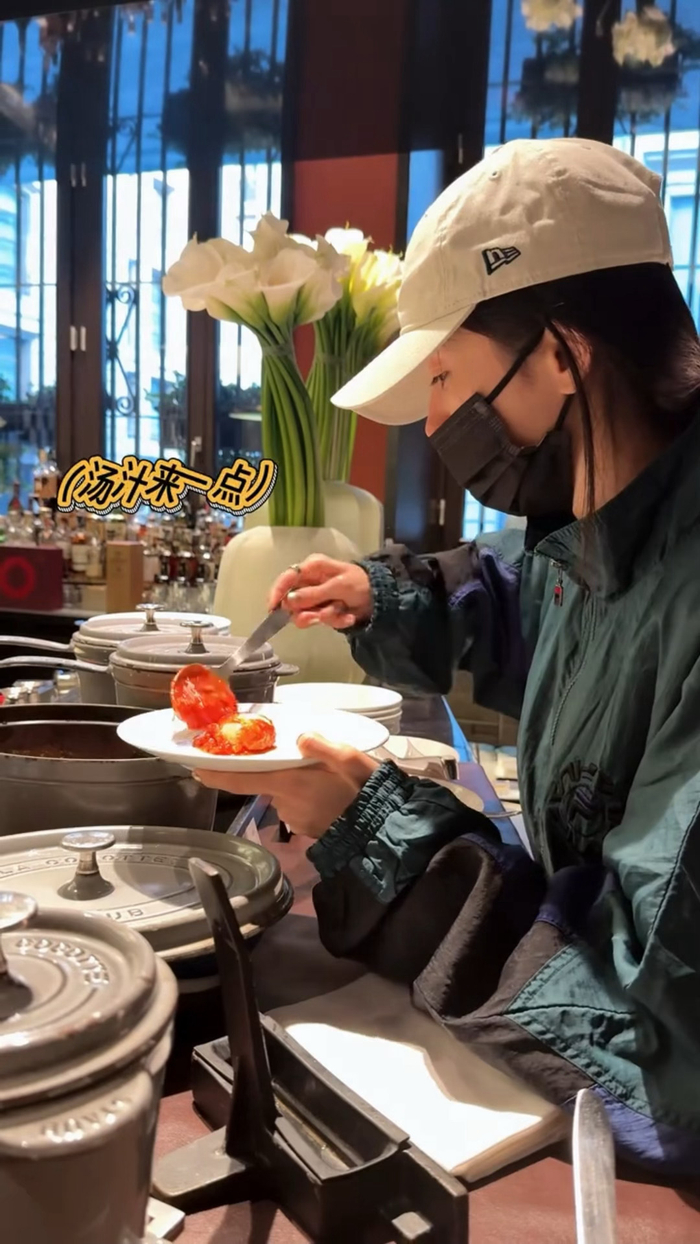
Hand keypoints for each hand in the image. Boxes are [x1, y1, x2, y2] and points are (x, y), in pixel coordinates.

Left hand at [193, 734, 379, 838]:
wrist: (382, 832)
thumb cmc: (366, 794)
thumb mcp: (352, 760)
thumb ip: (323, 747)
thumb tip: (300, 737)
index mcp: (290, 783)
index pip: (243, 778)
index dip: (217, 774)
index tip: (195, 769)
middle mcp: (285, 803)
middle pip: (267, 782)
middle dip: (278, 771)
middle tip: (307, 763)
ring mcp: (294, 819)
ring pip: (284, 794)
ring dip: (296, 786)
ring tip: (327, 781)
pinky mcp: (305, 829)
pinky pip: (297, 807)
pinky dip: (306, 799)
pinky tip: (329, 796)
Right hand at [268, 555, 372, 629]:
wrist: (380, 597)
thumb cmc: (359, 584)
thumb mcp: (338, 586)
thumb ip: (313, 594)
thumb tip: (288, 601)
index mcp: (311, 568)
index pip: (286, 578)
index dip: (276, 593)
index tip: (273, 609)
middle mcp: (309, 582)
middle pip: (292, 601)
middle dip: (307, 612)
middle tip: (320, 617)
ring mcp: (315, 598)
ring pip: (305, 614)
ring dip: (324, 617)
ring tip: (341, 613)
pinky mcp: (321, 611)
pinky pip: (319, 620)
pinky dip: (335, 620)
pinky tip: (348, 616)